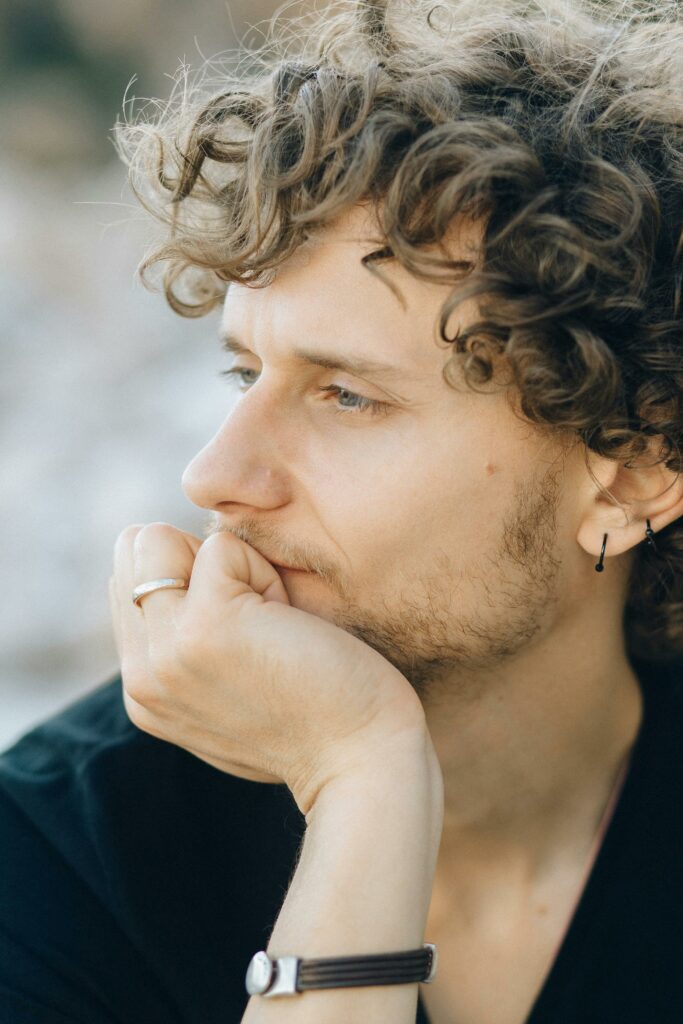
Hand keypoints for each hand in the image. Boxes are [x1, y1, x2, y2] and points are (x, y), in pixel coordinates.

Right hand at [109, 522, 426, 814]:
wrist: (361, 761)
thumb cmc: (318, 715)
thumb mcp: (227, 691)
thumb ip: (186, 646)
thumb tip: (180, 573)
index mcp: (142, 688)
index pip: (127, 579)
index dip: (187, 576)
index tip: (241, 628)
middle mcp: (140, 673)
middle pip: (133, 549)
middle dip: (198, 563)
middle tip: (256, 622)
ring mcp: (166, 650)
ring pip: (157, 538)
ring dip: (229, 567)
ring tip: (270, 624)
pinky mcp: (205, 625)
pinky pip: (219, 545)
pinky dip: (264, 570)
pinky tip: (290, 623)